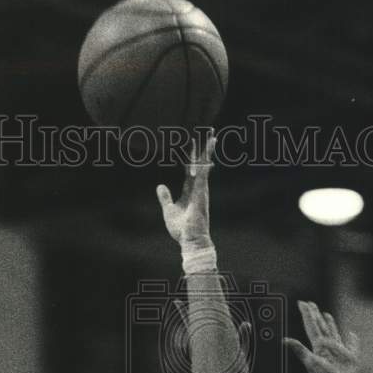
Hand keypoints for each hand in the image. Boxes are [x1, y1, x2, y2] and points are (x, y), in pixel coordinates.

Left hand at [156, 131, 216, 248]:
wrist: (190, 240)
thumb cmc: (182, 229)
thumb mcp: (169, 210)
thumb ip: (165, 198)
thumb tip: (160, 186)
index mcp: (190, 191)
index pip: (190, 169)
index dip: (191, 156)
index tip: (192, 143)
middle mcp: (198, 188)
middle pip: (200, 163)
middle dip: (202, 148)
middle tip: (207, 131)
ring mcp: (201, 190)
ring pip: (204, 166)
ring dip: (207, 151)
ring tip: (212, 136)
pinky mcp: (202, 194)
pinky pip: (203, 176)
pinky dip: (204, 164)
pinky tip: (206, 154)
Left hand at [284, 301, 359, 372]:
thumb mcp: (311, 362)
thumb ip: (300, 350)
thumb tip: (284, 340)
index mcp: (318, 347)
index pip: (312, 326)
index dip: (308, 315)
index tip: (302, 303)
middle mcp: (326, 348)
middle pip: (320, 327)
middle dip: (315, 316)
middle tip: (310, 304)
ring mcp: (337, 353)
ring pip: (333, 334)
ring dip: (329, 324)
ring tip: (326, 314)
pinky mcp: (349, 359)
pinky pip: (351, 346)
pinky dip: (352, 340)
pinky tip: (351, 334)